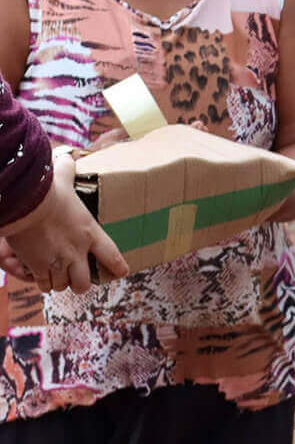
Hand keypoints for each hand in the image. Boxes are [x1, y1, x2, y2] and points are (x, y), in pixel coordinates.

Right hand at [2, 153, 128, 292]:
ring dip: (60, 282)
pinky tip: (40, 277)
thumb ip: (67, 171)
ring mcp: (58, 261)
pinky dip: (43, 282)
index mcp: (90, 233)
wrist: (25, 203)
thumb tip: (66, 157)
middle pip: (84, 282)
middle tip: (76, 277)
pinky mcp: (37, 266)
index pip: (113, 257)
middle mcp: (77, 251)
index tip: (121, 272)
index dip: (118, 267)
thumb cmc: (46, 190)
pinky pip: (44, 284)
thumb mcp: (62, 180)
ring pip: (64, 285)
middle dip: (80, 283)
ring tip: (57, 276)